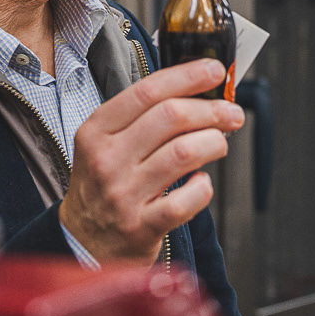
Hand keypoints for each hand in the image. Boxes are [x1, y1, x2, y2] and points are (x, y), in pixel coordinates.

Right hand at [60, 59, 244, 264]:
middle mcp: (107, 160)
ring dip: (214, 142)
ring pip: (183, 153)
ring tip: (220, 143)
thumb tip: (197, 90)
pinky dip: (203, 187)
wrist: (82, 244)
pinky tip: (201, 182)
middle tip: (232, 113)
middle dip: (211, 110)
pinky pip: (186, 200)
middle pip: (170, 117)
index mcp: (96, 131)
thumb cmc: (103, 187)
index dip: (187, 76)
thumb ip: (142, 118)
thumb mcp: (105, 144)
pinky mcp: (141, 226)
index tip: (214, 71)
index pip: (147, 91)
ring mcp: (123, 194)